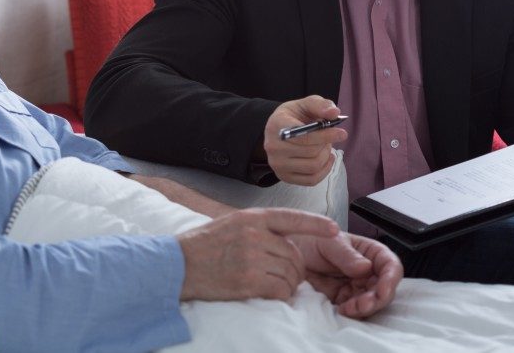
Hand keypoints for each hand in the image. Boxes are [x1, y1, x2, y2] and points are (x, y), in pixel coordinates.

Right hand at [177, 208, 338, 301]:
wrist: (179, 264)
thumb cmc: (204, 245)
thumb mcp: (232, 223)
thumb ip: (259, 228)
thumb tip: (287, 243)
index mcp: (252, 217)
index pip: (292, 217)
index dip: (316, 224)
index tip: (335, 230)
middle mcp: (254, 234)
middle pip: (295, 254)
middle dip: (295, 268)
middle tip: (282, 275)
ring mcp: (252, 258)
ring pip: (290, 274)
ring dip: (287, 284)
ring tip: (271, 284)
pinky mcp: (248, 281)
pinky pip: (281, 290)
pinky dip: (280, 295)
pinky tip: (267, 293)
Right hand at [264, 96, 347, 184]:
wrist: (279, 131)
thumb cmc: (294, 117)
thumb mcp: (305, 104)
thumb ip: (320, 105)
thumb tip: (335, 113)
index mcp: (277, 125)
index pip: (304, 136)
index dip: (325, 135)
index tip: (342, 133)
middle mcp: (273, 147)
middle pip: (311, 152)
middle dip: (326, 144)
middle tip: (329, 137)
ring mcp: (278, 164)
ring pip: (313, 166)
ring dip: (326, 155)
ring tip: (325, 146)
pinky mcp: (284, 177)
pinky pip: (311, 180)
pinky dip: (325, 170)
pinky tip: (326, 159)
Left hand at [291, 232, 402, 317]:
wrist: (288, 254)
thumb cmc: (311, 240)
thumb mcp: (329, 242)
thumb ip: (347, 255)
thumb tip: (366, 268)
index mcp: (370, 252)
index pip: (390, 266)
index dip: (390, 280)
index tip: (382, 291)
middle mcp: (368, 271)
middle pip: (384, 289)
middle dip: (376, 299)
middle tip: (362, 305)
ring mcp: (357, 287)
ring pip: (371, 303)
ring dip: (364, 309)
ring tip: (348, 309)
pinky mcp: (344, 300)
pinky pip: (355, 310)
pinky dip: (352, 313)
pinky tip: (341, 311)